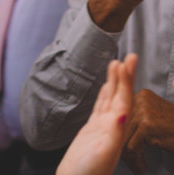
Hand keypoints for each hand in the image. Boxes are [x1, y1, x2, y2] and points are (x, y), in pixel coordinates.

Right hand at [58, 53, 136, 174]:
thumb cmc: (87, 173)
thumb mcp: (101, 155)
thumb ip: (112, 135)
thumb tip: (123, 115)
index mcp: (116, 130)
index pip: (124, 100)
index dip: (126, 81)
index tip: (127, 62)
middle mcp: (112, 126)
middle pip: (121, 96)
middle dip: (125, 76)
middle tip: (131, 55)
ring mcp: (102, 127)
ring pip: (111, 99)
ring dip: (116, 82)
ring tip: (118, 64)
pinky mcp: (93, 130)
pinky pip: (101, 106)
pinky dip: (105, 94)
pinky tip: (106, 87)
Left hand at [123, 82, 173, 172]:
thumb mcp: (156, 117)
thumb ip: (138, 117)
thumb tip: (117, 133)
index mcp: (140, 96)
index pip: (122, 117)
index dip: (122, 137)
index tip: (127, 152)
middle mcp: (140, 99)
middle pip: (121, 127)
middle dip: (124, 148)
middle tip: (132, 163)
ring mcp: (143, 111)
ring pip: (124, 138)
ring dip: (130, 157)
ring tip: (138, 167)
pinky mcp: (147, 125)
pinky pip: (133, 146)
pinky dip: (137, 159)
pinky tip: (143, 167)